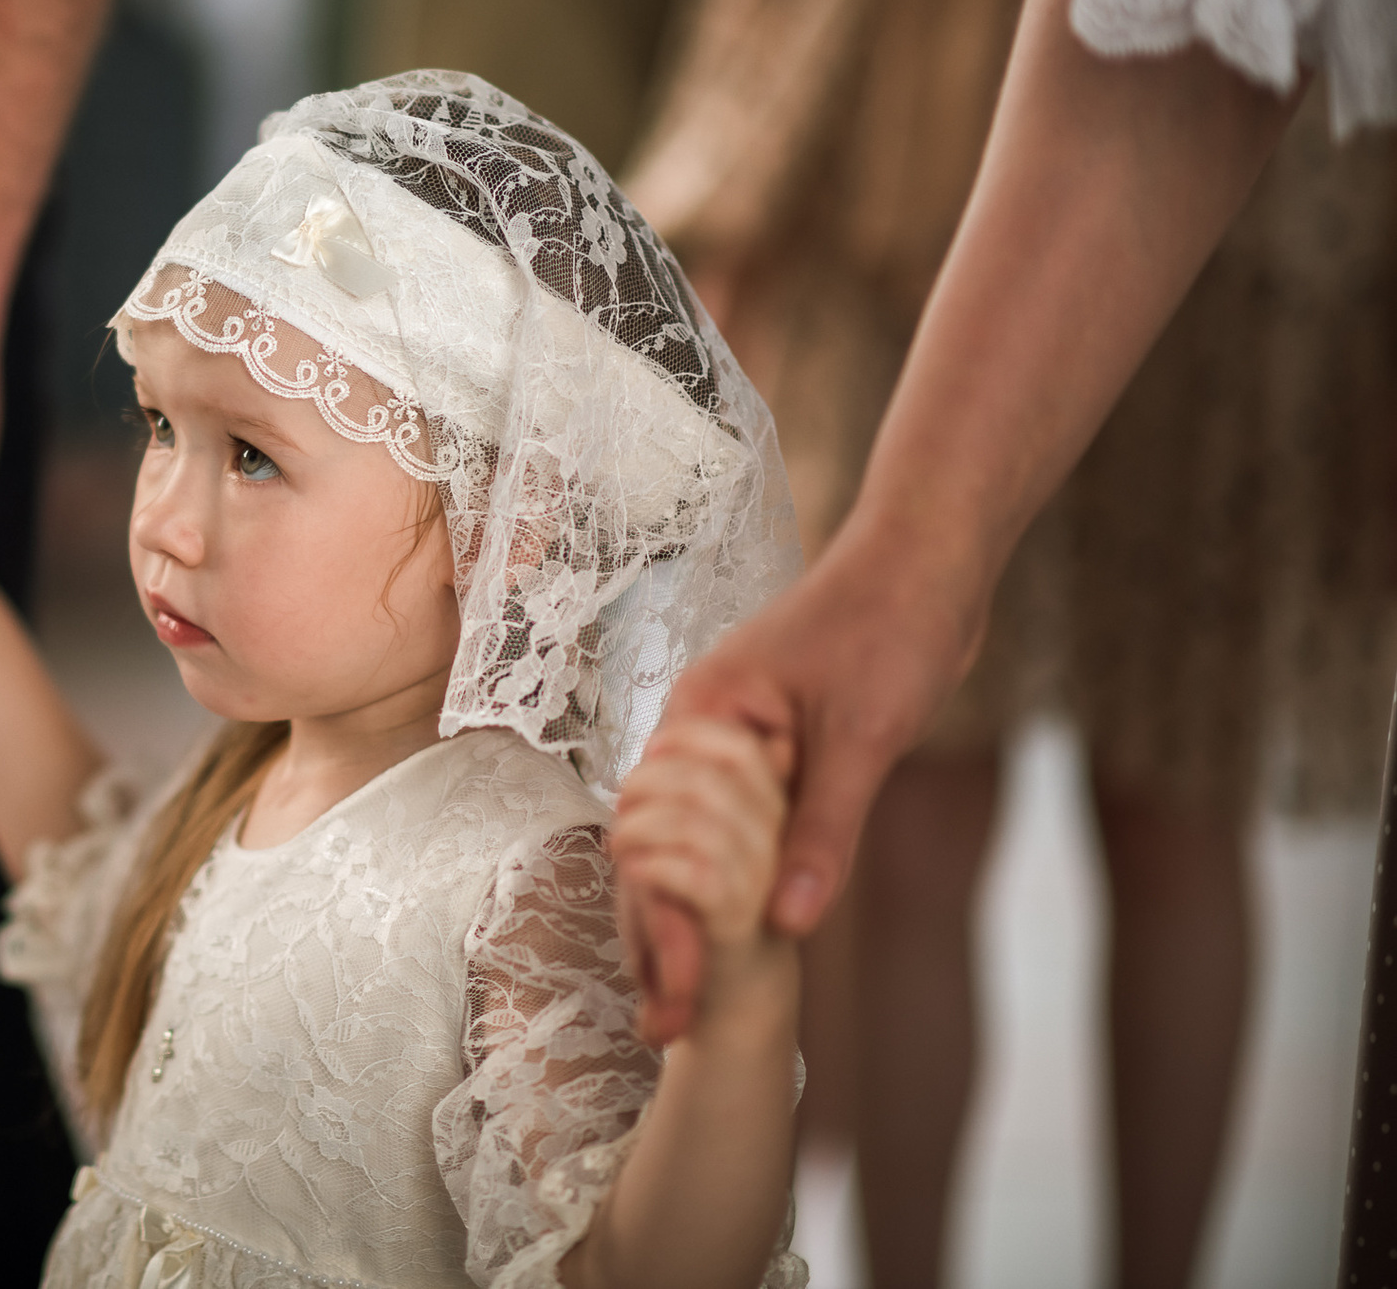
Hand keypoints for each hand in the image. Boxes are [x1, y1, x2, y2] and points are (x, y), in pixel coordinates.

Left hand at [612, 715, 789, 1023]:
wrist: (724, 991)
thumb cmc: (696, 901)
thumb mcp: (698, 831)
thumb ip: (693, 786)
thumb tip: (662, 738)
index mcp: (774, 808)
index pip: (742, 747)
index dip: (688, 737)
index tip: (652, 751)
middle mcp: (776, 839)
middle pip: (709, 778)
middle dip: (649, 781)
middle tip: (624, 805)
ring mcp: (760, 879)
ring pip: (696, 821)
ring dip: (639, 824)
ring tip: (622, 842)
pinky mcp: (735, 918)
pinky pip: (694, 871)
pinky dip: (649, 864)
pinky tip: (635, 871)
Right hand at [620, 524, 980, 1040]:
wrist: (930, 559)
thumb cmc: (890, 625)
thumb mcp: (862, 734)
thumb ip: (822, 829)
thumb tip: (787, 925)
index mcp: (700, 718)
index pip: (656, 838)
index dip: (660, 921)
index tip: (673, 994)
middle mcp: (701, 734)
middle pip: (660, 851)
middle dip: (658, 938)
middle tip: (665, 1026)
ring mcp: (735, 746)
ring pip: (698, 847)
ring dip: (690, 920)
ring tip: (681, 1002)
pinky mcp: (776, 754)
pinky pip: (742, 832)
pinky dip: (735, 885)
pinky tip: (739, 941)